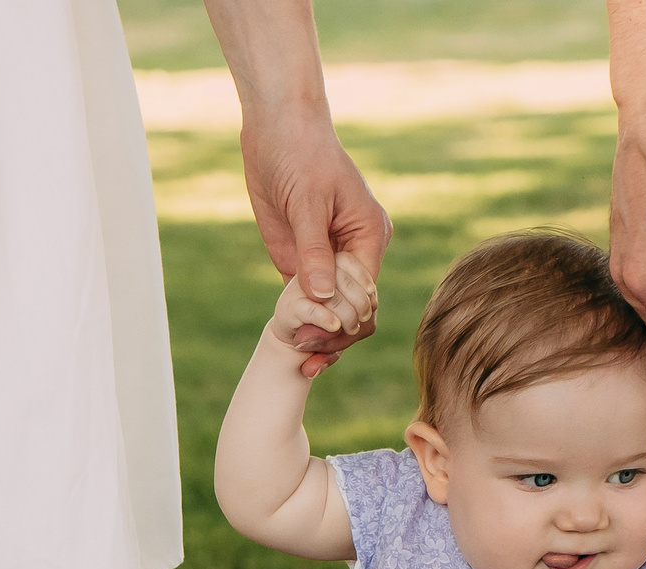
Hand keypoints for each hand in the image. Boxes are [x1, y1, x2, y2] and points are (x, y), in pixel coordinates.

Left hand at [241, 116, 392, 375]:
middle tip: (309, 356)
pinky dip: (305, 326)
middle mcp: (353, 253)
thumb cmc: (301, 154)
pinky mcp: (302, 262)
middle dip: (337, 335)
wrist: (276, 129)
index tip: (323, 335)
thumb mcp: (308, 202)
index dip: (347, 318)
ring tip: (305, 361)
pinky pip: (308, 302)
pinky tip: (298, 348)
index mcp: (368, 237)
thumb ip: (315, 251)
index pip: (366, 291)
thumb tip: (323, 298)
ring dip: (322, 337)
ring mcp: (327, 260)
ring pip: (332, 311)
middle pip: (355, 308)